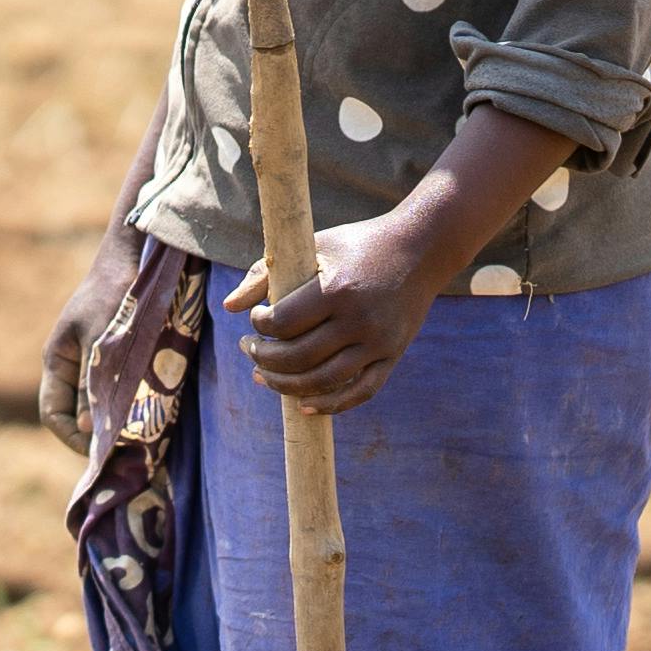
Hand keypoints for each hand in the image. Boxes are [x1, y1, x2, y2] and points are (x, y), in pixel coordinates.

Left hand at [224, 216, 450, 417]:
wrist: (422, 250)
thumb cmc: (358, 245)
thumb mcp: (314, 246)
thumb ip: (266, 273)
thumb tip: (228, 307)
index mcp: (336, 290)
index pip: (282, 324)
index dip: (260, 325)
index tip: (257, 318)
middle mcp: (359, 320)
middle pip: (298, 357)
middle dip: (263, 358)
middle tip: (248, 349)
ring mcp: (379, 342)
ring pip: (324, 381)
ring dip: (286, 385)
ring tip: (263, 375)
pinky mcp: (393, 355)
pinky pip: (362, 391)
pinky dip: (332, 405)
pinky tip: (304, 405)